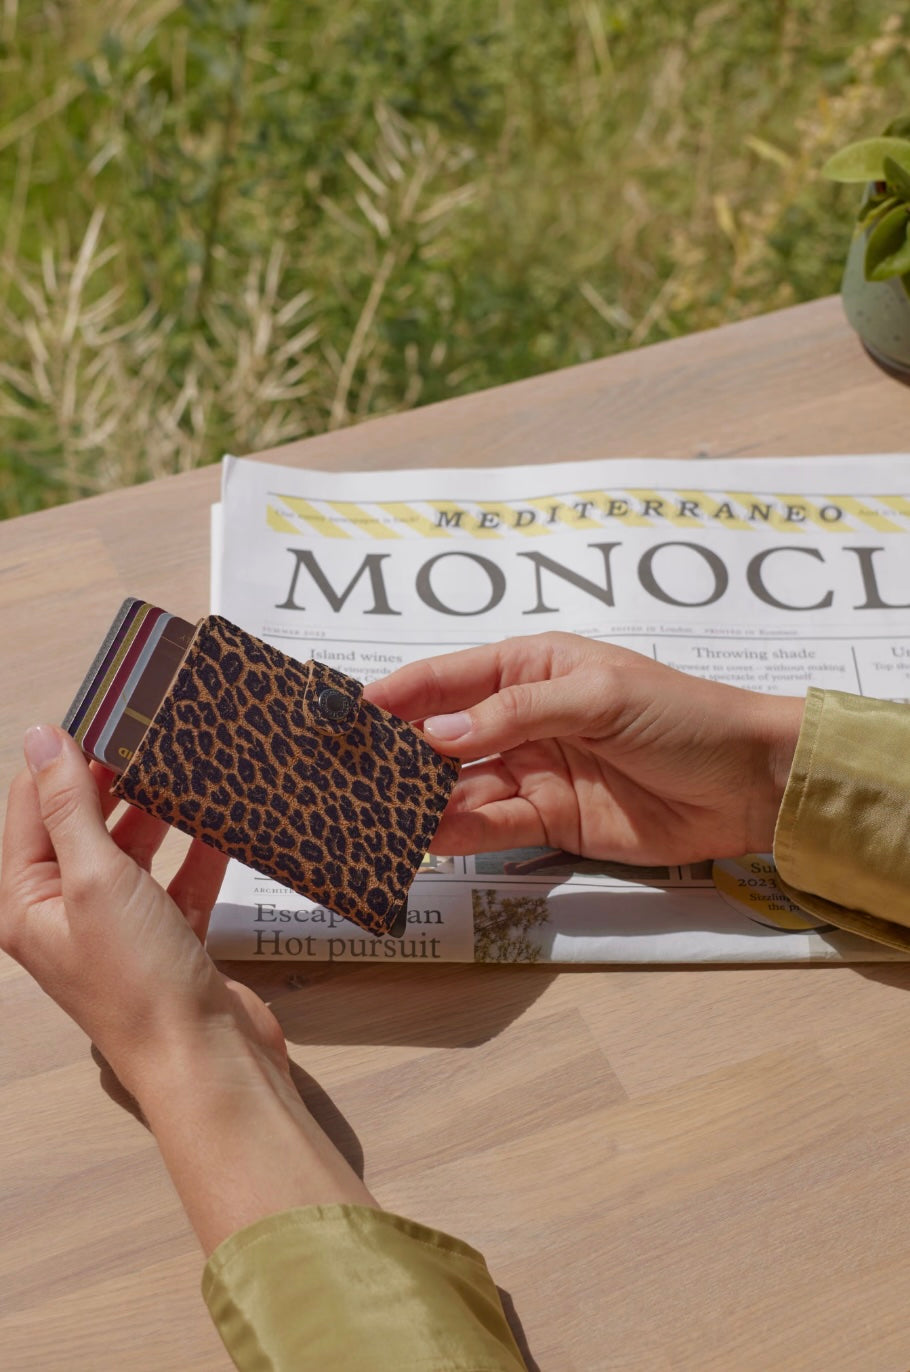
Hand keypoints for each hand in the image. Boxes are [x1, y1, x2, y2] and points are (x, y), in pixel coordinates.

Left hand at [0, 725, 282, 1096]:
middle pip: (82, 826)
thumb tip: (42, 737)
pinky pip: (178, 882)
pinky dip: (198, 855)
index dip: (61, 757)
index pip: (31, 807)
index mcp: (28, 903)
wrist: (207, 1060)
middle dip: (113, 782)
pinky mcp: (170, 940)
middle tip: (149, 733)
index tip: (103, 713)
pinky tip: (222, 824)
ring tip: (184, 768)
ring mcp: (120, 929)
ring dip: (158, 814)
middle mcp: (66, 916)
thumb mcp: (96, 879)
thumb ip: (70, 805)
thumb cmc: (141, 985)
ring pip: (132, 851)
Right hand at [365, 633, 804, 864]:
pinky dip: (455, 834)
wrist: (747, 784)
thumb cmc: (681, 716)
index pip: (449, 677)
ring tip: (370, 815)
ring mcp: (532, 772)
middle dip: (396, 754)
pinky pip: (489, 826)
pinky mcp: (547, 821)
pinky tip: (421, 839)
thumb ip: (517, 714)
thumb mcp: (600, 695)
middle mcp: (521, 718)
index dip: (397, 694)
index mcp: (531, 666)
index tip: (347, 713)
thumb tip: (438, 735)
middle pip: (443, 736)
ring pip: (459, 786)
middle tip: (344, 774)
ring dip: (418, 800)